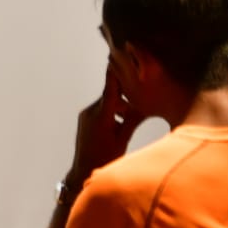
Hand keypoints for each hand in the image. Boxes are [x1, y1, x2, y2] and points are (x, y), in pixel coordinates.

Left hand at [68, 66, 138, 182]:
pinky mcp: (86, 119)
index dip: (115, 73)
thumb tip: (144, 105)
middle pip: (112, 95)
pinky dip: (113, 111)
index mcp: (101, 116)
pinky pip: (102, 109)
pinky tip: (123, 120)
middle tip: (142, 90)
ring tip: (135, 110)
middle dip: (127, 94)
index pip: (111, 88)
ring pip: (108, 102)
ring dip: (121, 105)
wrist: (83, 172)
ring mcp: (86, 115)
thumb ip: (132, 119)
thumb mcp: (122, 139)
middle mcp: (91, 111)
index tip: (116, 56)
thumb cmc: (105, 158)